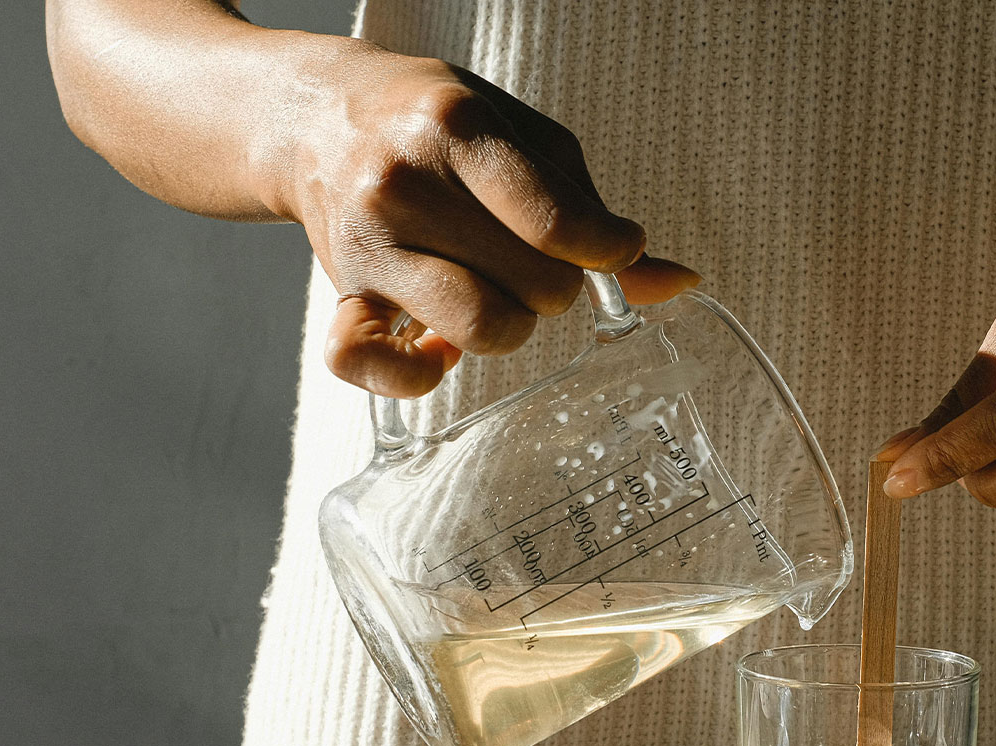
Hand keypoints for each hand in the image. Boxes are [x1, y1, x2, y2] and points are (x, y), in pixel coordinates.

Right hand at [281, 46, 698, 396]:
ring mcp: (366, 243)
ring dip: (509, 325)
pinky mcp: (339, 294)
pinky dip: (414, 376)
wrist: (318, 118)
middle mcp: (403, 184)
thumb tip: (677, 282)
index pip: (557, 222)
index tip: (612, 248)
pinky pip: (369, 365)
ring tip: (497, 293)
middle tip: (534, 259)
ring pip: (479, 328)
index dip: (607, 251)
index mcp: (457, 129)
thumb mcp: (522, 139)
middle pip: (533, 285)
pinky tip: (438, 351)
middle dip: (557, 284)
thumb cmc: (437, 126)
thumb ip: (591, 210)